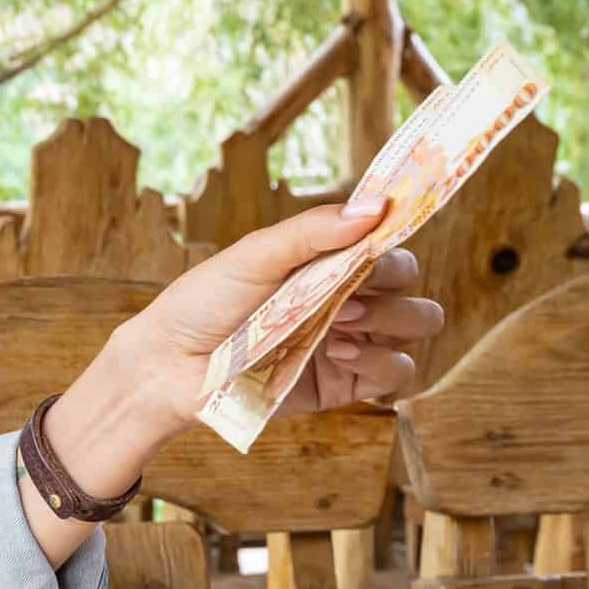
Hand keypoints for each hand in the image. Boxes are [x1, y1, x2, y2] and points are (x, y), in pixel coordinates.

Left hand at [119, 200, 445, 432]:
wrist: (171, 365)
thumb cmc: (203, 303)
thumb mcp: (255, 255)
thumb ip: (313, 231)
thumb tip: (375, 205)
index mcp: (326, 263)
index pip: (387, 244)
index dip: (393, 238)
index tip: (380, 238)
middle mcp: (345, 299)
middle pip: (411, 283)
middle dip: (392, 282)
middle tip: (349, 291)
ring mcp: (349, 341)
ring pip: (418, 324)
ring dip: (393, 318)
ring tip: (341, 320)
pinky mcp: (344, 384)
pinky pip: (397, 372)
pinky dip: (380, 360)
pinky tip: (338, 352)